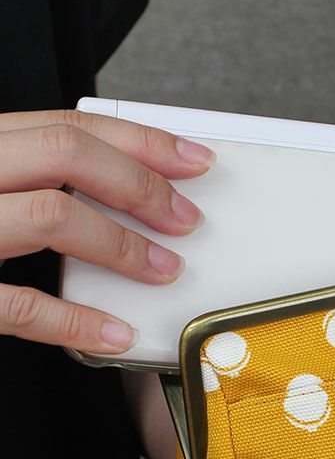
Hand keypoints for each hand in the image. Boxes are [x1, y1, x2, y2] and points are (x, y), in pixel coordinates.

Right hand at [0, 109, 213, 351]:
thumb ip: (27, 177)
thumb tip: (120, 188)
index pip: (67, 125)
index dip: (140, 141)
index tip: (192, 160)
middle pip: (64, 154)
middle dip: (140, 185)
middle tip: (186, 218)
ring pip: (49, 215)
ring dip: (122, 246)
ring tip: (165, 270)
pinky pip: (17, 304)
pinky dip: (76, 321)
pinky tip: (116, 332)